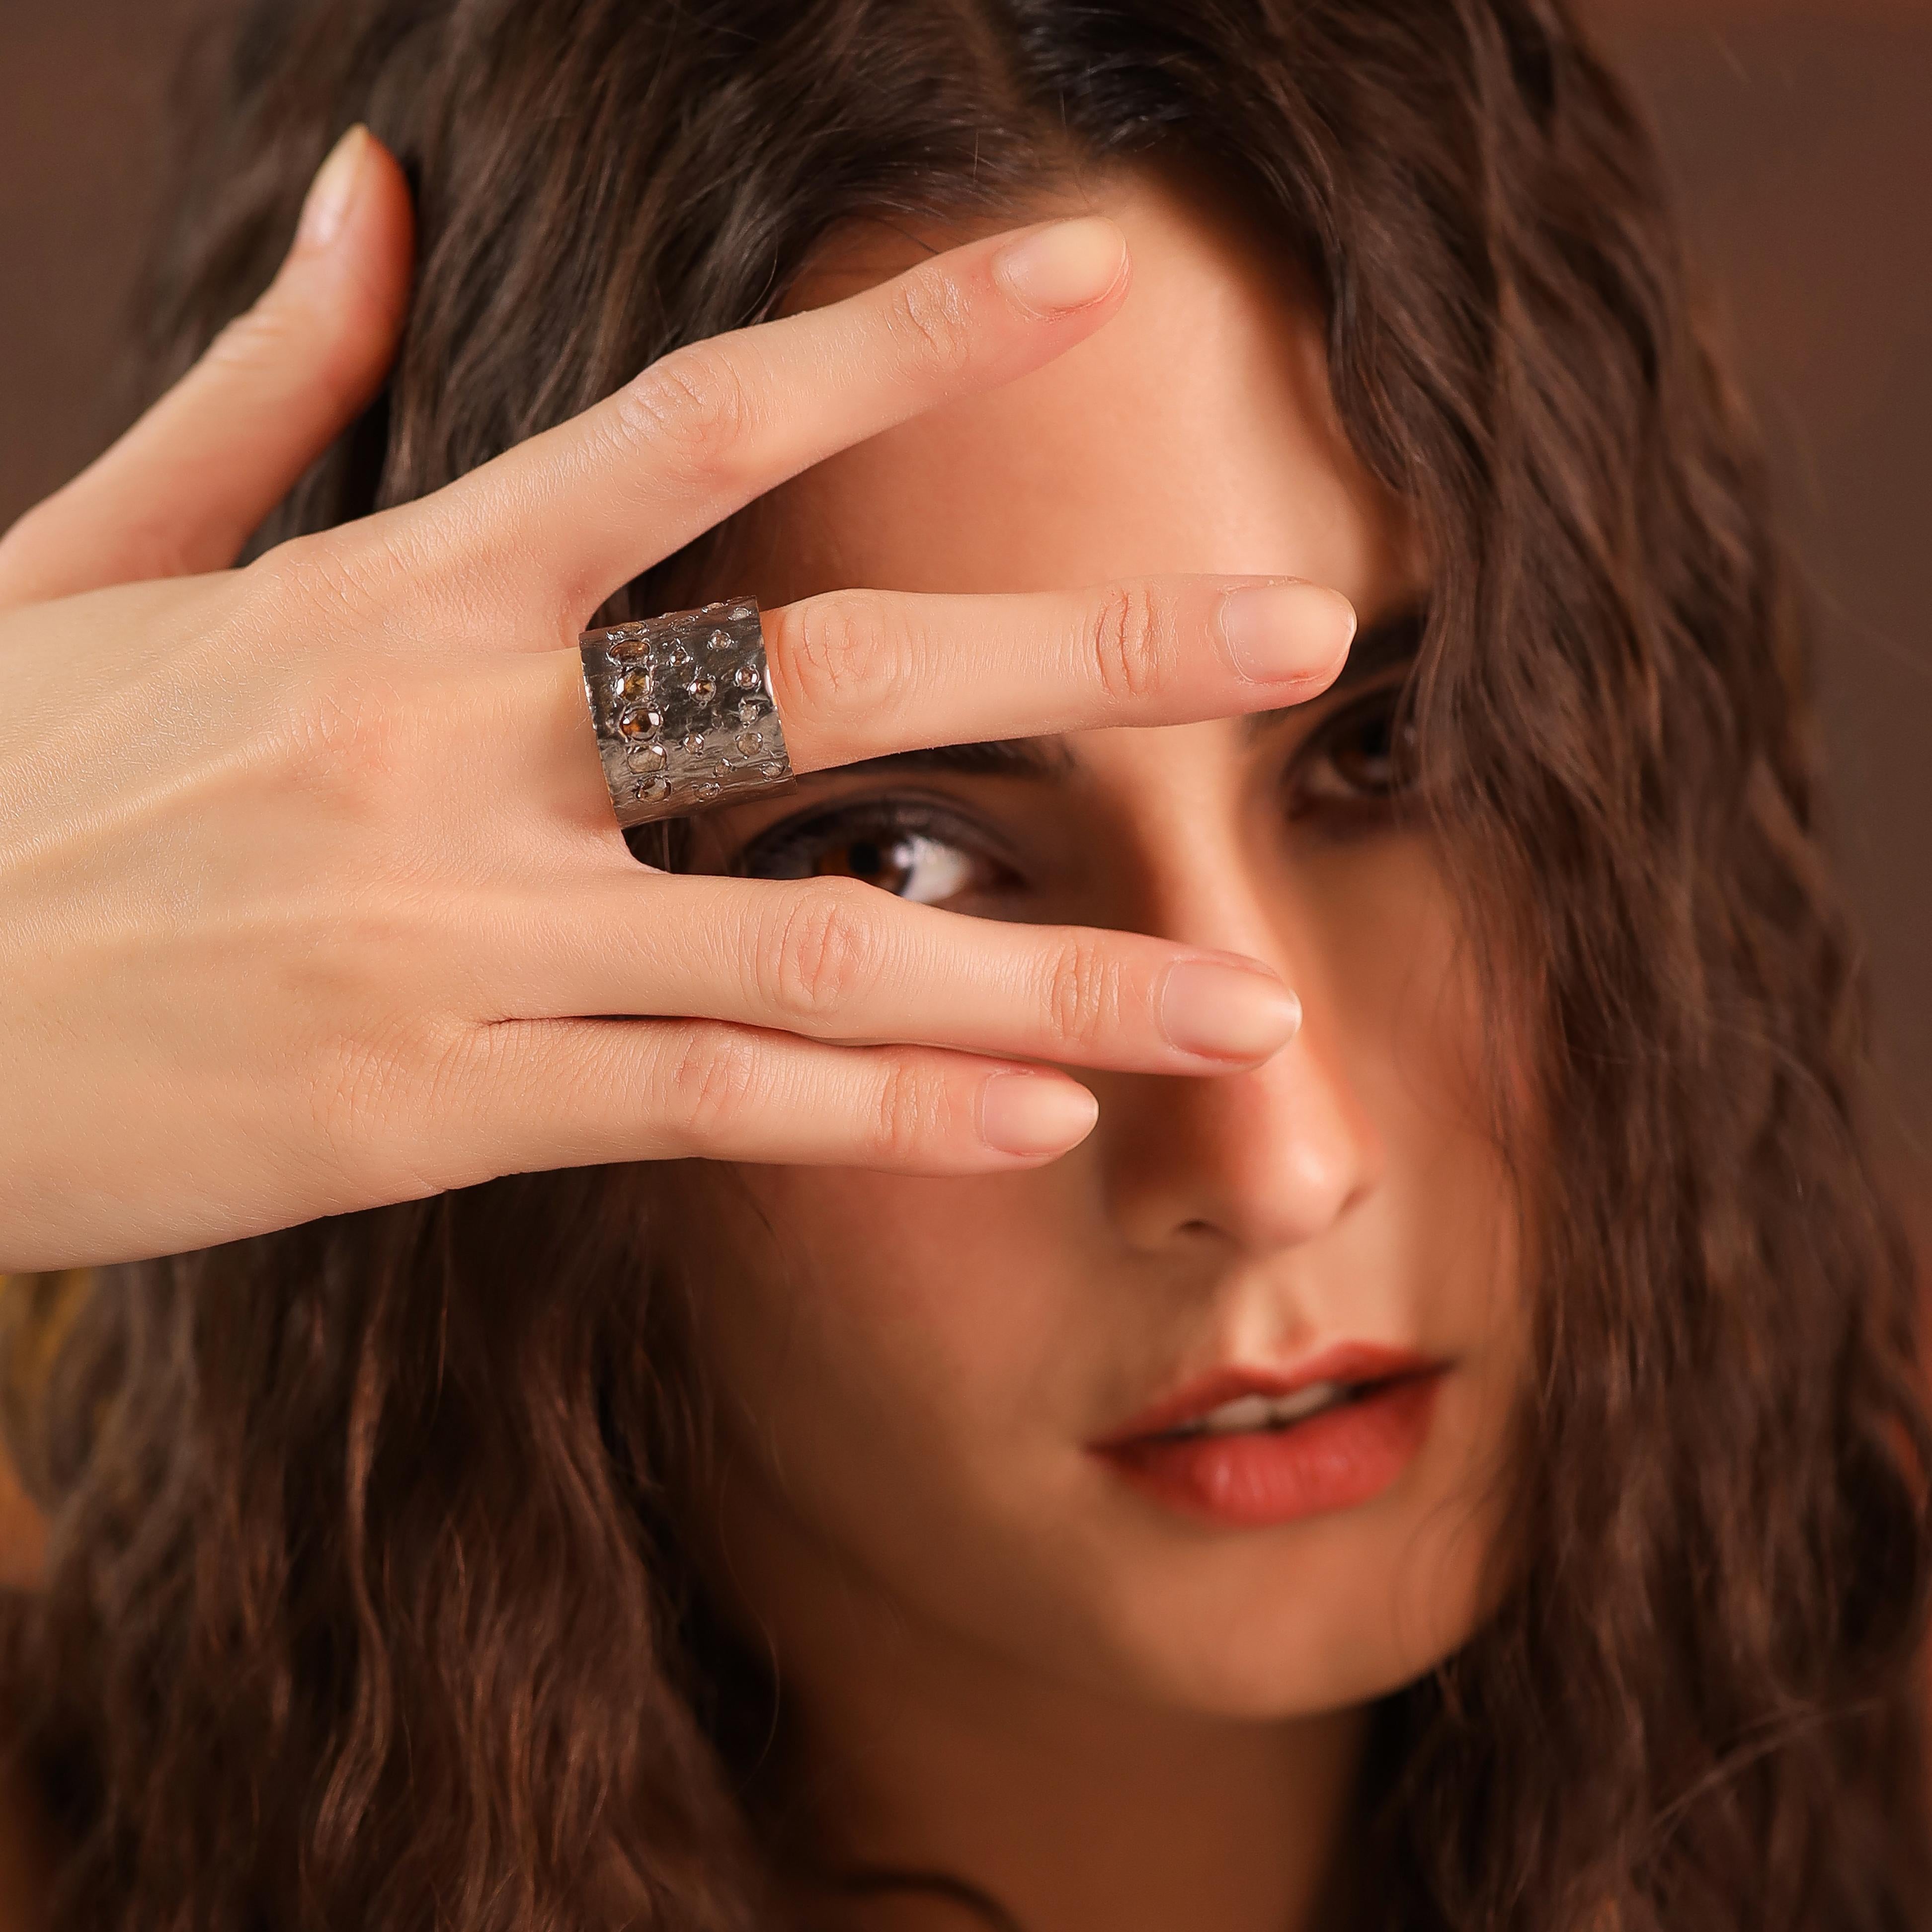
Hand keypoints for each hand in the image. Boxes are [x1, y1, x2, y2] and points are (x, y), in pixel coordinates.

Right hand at [0, 129, 1353, 1274]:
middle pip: (825, 678)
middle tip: (1302, 632)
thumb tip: (368, 200)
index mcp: (392, 594)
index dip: (906, 343)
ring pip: (811, 945)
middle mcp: (452, 753)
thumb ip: (276, 386)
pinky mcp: (432, 1105)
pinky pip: (704, 1104)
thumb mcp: (107, 555)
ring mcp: (453, 939)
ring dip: (1053, 969)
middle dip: (1081, 656)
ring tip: (1249, 998)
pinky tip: (1040, 1115)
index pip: (698, 426)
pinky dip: (881, 1114)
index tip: (1088, 284)